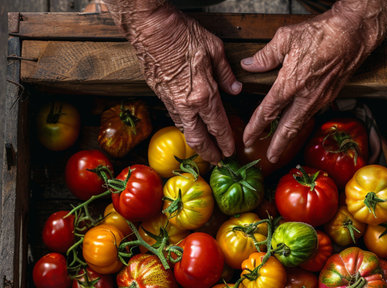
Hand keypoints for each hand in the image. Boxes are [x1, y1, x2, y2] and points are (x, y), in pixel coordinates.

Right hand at [108, 4, 241, 162]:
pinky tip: (191, 127)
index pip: (218, 127)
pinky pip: (175, 118)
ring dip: (196, 143)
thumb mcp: (214, 49)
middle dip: (209, 153)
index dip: (226, 142)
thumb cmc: (181, 33)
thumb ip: (226, 74)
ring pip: (185, 132)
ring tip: (205, 148)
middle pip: (199, 140)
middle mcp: (187, 105)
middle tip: (217, 160)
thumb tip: (235, 89)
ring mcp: (171, 102)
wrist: (149, 26)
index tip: (230, 151)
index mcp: (203, 94)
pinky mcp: (160, 96)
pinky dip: (185, 128)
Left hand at [240, 11, 372, 162]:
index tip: (248, 138)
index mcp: (290, 83)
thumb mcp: (286, 38)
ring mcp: (319, 98)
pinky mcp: (330, 96)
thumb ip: (265, 56)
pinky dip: (301, 124)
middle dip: (278, 146)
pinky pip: (311, 114)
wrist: (354, 32)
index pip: (268, 111)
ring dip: (290, 139)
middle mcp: (305, 96)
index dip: (256, 127)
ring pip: (301, 124)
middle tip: (269, 159)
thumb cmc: (322, 32)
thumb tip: (249, 65)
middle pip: (288, 128)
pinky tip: (296, 125)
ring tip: (280, 149)